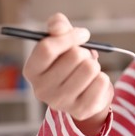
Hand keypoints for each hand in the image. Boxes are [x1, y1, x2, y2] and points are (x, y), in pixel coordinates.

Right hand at [23, 13, 113, 135]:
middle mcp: (41, 89)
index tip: (83, 34)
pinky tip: (93, 84)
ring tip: (86, 71)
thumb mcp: (61, 41)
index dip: (69, 36)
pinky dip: (102, 78)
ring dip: (94, 64)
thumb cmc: (69, 62)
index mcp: (32, 70)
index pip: (47, 48)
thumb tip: (58, 25)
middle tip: (82, 58)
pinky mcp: (81, 110)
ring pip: (90, 68)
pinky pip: (102, 81)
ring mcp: (61, 102)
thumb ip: (58, 26)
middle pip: (74, 56)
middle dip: (84, 52)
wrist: (83, 92)